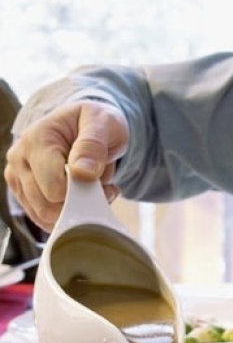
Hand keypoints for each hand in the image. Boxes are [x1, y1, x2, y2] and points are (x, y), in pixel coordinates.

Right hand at [5, 101, 128, 230]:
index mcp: (37, 139)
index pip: (54, 186)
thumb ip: (93, 145)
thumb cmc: (96, 123)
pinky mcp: (23, 192)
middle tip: (104, 187)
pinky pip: (44, 219)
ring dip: (76, 210)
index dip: (81, 192)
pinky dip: (69, 214)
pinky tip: (84, 196)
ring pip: (45, 216)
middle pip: (48, 206)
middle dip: (80, 203)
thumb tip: (81, 173)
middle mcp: (19, 158)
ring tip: (95, 189)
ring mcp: (18, 177)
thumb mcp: (104, 123)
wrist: (86, 124)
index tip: (100, 179)